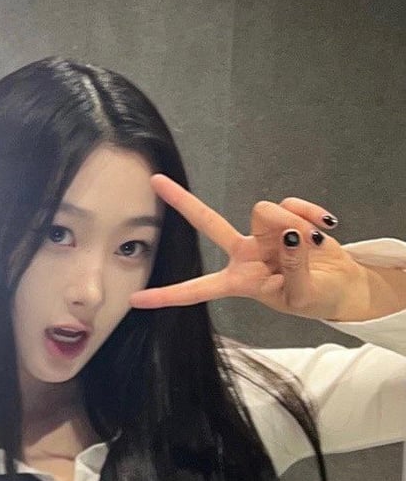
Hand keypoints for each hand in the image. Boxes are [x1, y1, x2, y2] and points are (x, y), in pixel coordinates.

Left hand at [129, 175, 372, 320]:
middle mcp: (244, 254)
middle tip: (155, 180)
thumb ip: (294, 269)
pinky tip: (326, 227)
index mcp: (239, 282)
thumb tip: (291, 236)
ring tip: (313, 245)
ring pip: (265, 211)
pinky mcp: (285, 218)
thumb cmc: (317, 298)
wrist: (343, 286)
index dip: (168, 295)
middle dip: (182, 201)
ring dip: (294, 224)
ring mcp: (263, 234)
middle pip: (207, 222)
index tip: (136, 300)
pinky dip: (311, 214)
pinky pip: (292, 204)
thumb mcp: (302, 295)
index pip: (196, 289)